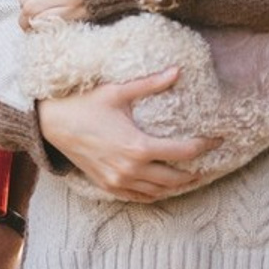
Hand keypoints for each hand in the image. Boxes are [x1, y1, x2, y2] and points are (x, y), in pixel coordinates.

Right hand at [37, 69, 218, 201]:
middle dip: (196, 170)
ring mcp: (119, 180)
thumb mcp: (116, 92)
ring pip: (160, 191)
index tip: (218, 139)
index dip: (206, 146)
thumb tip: (178, 70)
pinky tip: (162, 186)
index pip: (184, 151)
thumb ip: (150, 84)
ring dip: (178, 185)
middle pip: (176, 177)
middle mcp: (131, 169)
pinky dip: (155, 194)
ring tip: (189, 175)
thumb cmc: (83, 106)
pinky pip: (139, 197)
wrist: (50, 124)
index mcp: (138, 146)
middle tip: (207, 162)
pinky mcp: (107, 185)